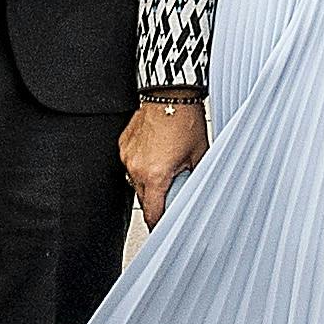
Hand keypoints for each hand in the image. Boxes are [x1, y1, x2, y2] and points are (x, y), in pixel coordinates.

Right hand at [117, 99, 208, 224]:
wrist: (170, 93)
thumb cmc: (186, 120)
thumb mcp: (200, 155)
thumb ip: (196, 178)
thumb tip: (199, 192)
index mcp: (155, 175)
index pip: (153, 213)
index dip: (159, 225)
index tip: (164, 230)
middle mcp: (137, 168)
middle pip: (145, 200)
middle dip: (158, 202)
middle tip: (173, 197)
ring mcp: (127, 156)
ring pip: (137, 182)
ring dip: (150, 183)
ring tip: (167, 169)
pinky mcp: (124, 146)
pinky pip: (131, 164)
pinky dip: (143, 166)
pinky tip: (157, 155)